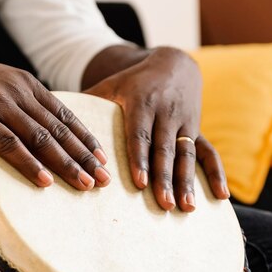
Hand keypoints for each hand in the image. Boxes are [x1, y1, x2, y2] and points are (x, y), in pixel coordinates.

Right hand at [0, 46, 110, 189]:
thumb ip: (17, 104)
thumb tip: (34, 131)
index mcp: (25, 84)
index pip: (64, 114)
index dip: (85, 138)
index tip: (103, 158)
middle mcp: (18, 92)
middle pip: (58, 129)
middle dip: (85, 156)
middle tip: (104, 179)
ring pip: (40, 138)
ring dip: (66, 164)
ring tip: (85, 184)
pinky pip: (8, 144)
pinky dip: (29, 164)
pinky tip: (44, 181)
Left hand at [84, 47, 229, 210]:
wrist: (174, 63)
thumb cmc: (131, 81)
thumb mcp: (110, 86)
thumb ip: (87, 103)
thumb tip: (52, 122)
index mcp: (141, 102)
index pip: (139, 134)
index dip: (140, 158)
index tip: (140, 182)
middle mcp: (166, 112)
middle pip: (164, 150)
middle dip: (164, 178)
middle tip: (162, 204)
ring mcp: (185, 122)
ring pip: (187, 155)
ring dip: (187, 182)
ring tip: (186, 208)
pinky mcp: (198, 129)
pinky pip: (210, 152)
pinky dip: (217, 174)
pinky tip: (219, 197)